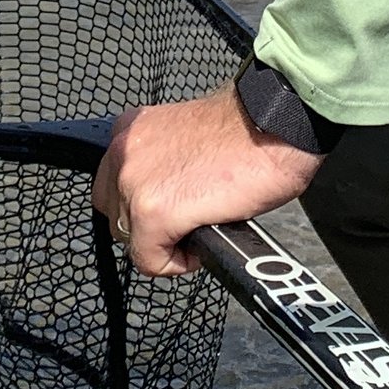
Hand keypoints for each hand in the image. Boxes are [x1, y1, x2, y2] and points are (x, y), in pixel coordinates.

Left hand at [92, 84, 323, 277]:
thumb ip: (161, 162)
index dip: (143, 206)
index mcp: (131, 129)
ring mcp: (135, 183)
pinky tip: (203, 242)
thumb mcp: (185, 139)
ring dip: (165, 243)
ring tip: (201, 226)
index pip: (113, 185)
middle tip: (188, 222)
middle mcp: (123, 152)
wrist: (274, 125)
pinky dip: (176, 263)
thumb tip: (164, 195)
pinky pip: (150, 260)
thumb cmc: (247, 130)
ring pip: (132, 240)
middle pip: (116, 215)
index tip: (173, 209)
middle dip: (149, 227)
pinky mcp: (154, 213)